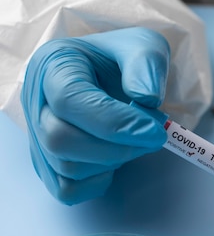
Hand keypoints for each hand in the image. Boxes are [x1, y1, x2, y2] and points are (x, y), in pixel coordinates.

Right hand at [21, 27, 169, 204]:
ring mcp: (37, 135)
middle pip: (60, 139)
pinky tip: (117, 157)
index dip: (115, 122)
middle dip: (117, 147)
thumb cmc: (124, 59)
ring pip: (66, 167)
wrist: (115, 72)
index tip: (155, 131)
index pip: (70, 100)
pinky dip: (98, 181)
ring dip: (113, 161)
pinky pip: (66, 189)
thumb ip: (147, 65)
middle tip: (154, 137)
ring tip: (136, 140)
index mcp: (54, 64)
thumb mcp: (144, 46)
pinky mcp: (48, 162)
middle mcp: (36, 100)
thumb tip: (147, 97)